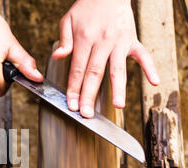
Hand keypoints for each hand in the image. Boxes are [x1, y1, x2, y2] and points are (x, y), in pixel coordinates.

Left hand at [52, 0, 159, 117]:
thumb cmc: (86, 9)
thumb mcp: (68, 21)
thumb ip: (64, 41)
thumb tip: (57, 57)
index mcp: (85, 39)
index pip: (78, 69)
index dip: (74, 89)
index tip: (71, 105)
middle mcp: (103, 42)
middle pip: (95, 73)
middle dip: (89, 95)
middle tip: (86, 114)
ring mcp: (120, 42)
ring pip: (118, 68)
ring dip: (118, 88)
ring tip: (118, 105)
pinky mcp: (132, 40)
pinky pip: (143, 55)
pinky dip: (149, 68)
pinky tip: (153, 82)